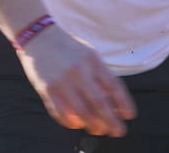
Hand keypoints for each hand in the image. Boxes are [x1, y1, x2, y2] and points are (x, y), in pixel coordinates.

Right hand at [19, 27, 136, 136]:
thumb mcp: (89, 55)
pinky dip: (70, 122)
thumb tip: (115, 105)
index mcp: (92, 60)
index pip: (113, 86)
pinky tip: (77, 123)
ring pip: (81, 112)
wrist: (38, 36)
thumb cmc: (69, 49)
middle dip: (111, 121)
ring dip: (93, 125)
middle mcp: (78, 70)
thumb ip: (101, 77)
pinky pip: (60, 112)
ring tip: (98, 130)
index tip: (129, 116)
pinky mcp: (45, 88)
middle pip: (99, 102)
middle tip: (118, 131)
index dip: (124, 103)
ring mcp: (61, 80)